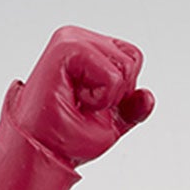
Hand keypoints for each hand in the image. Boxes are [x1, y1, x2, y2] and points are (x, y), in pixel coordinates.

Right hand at [7, 26, 154, 165]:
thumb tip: (148, 97)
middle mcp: (78, 38)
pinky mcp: (66, 47)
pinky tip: (77, 99)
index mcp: (88, 49)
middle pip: (132, 59)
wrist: (41, 151)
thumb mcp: (111, 124)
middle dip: (118, 93)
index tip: (93, 104)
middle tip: (85, 104)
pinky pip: (112, 75)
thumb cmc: (67, 138)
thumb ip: (131, 108)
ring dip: (109, 96)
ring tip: (80, 101)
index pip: (132, 58)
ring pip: (125, 65)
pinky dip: (102, 97)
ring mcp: (70, 38)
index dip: (123, 91)